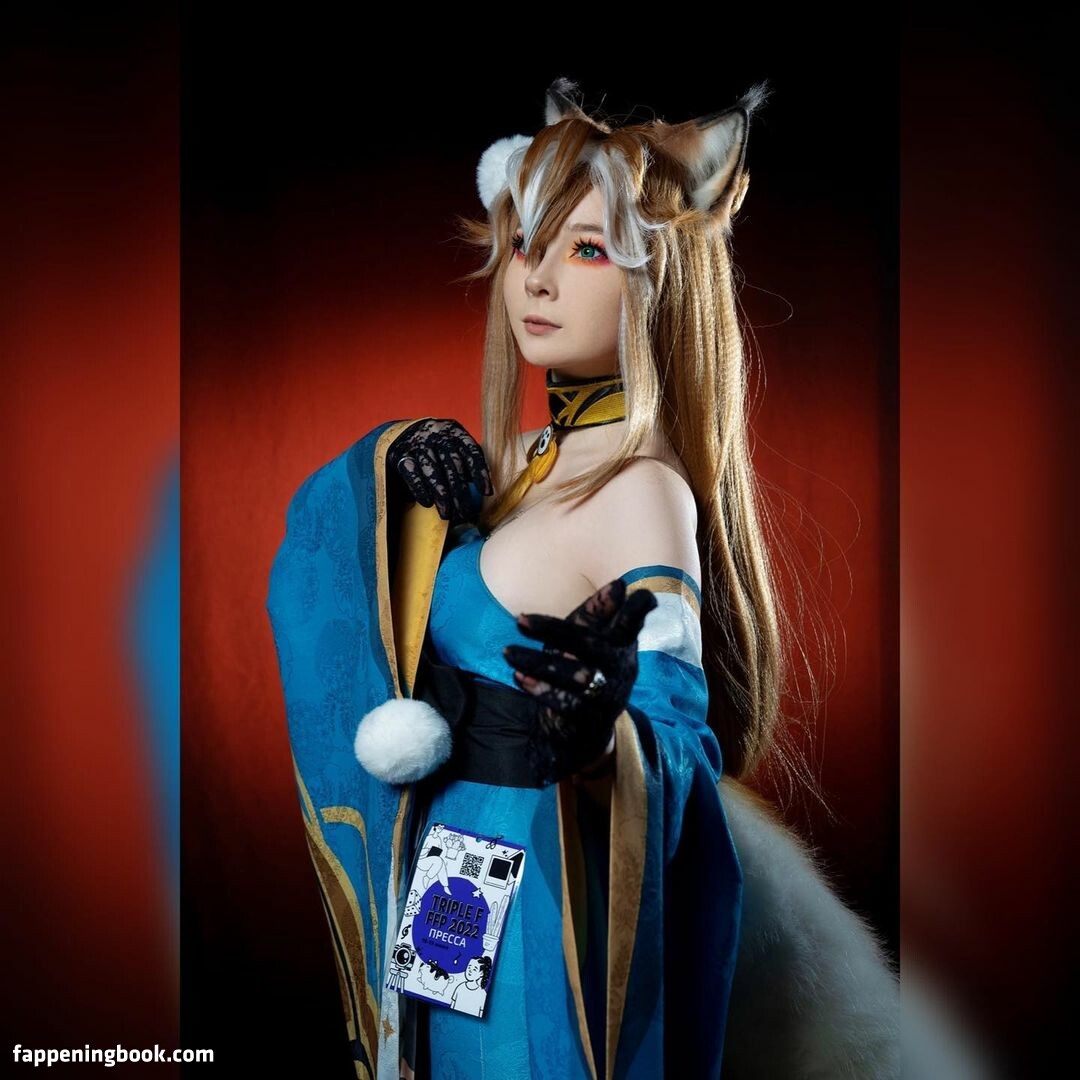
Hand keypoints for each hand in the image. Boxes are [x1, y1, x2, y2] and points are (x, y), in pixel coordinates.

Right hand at [387, 418, 492, 524]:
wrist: (402, 433)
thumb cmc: (437, 446)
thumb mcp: (453, 446)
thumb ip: (467, 462)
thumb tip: (485, 489)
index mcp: (455, 431)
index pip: (471, 451)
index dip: (480, 472)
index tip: (487, 492)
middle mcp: (437, 434)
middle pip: (452, 465)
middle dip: (460, 492)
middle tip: (464, 513)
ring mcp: (418, 443)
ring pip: (433, 471)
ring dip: (441, 495)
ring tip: (447, 514)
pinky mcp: (400, 454)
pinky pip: (412, 473)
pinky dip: (420, 489)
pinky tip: (427, 503)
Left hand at [502, 578, 657, 786]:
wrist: (583, 729)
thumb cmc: (584, 667)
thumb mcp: (590, 638)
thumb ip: (598, 613)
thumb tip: (618, 585)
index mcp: (622, 643)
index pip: (634, 621)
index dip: (633, 606)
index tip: (619, 585)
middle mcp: (621, 667)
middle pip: (592, 644)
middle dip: (556, 630)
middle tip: (519, 619)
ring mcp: (608, 694)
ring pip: (577, 675)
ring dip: (539, 662)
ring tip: (507, 652)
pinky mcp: (591, 718)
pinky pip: (566, 703)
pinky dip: (540, 689)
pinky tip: (518, 676)